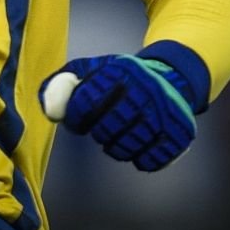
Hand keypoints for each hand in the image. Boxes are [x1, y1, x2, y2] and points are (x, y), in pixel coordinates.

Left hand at [41, 53, 197, 170]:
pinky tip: (138, 148)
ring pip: (127, 148)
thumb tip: (50, 110)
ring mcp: (165, 113)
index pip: (84, 103)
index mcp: (119, 71)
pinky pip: (151, 160)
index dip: (75, 118)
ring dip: (116, 148)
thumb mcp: (93, 69)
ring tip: (117, 138)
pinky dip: (140, 159)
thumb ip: (63, 82)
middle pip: (105, 129)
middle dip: (98, 133)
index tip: (77, 120)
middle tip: (101, 129)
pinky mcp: (180, 134)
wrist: (171, 78)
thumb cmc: (119, 79)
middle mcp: (145, 90)